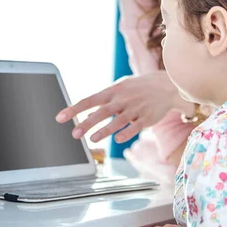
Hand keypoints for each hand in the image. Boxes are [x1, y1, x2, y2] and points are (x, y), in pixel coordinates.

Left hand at [56, 71, 193, 143]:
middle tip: (74, 133)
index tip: (60, 117)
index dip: (74, 109)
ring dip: (105, 130)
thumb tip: (85, 114)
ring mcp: (135, 109)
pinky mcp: (146, 118)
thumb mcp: (119, 89)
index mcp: (112, 91)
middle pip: (102, 111)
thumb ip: (103, 101)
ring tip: (92, 139)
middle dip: (87, 123)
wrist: (166, 86)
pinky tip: (117, 140)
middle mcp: (122, 99)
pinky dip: (126, 133)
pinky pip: (135, 127)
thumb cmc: (136, 88)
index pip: (89, 100)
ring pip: (118, 120)